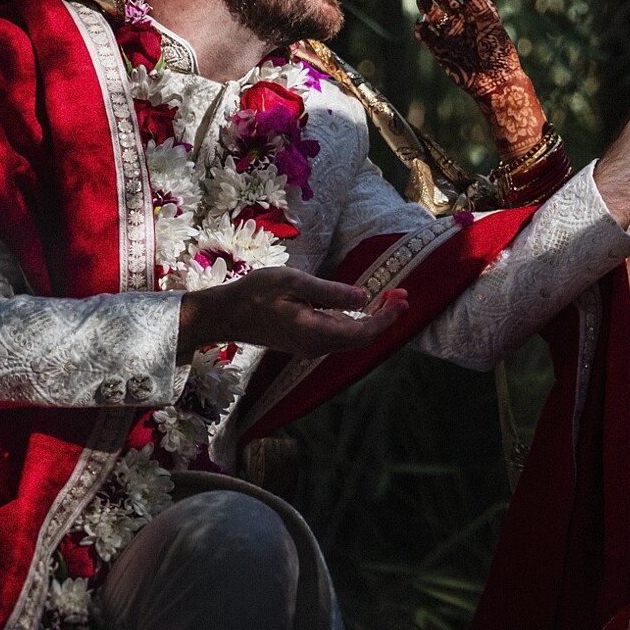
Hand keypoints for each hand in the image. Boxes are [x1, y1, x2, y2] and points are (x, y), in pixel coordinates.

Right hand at [178, 266, 407, 358]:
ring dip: (373, 320)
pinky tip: (363, 307)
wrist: (226, 314)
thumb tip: (364, 298)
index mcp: (315, 332)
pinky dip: (357, 323)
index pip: (362, 332)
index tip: (403, 299)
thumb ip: (330, 292)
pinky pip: (340, 337)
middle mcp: (316, 346)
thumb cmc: (256, 293)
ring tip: (390, 297)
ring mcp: (310, 347)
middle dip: (385, 317)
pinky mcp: (305, 343)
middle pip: (361, 339)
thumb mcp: (294, 281)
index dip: (386, 318)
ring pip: (352, 339)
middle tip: (402, 294)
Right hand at [414, 0, 547, 157]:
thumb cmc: (498, 51)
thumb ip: (476, 1)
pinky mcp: (440, 51)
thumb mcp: (489, 22)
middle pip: (441, 2)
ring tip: (423, 0)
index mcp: (474, 12)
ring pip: (431, 16)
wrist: (496, 82)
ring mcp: (449, 36)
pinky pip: (426, 37)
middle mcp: (460, 22)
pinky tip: (422, 23)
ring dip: (424, 7)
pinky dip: (421, 29)